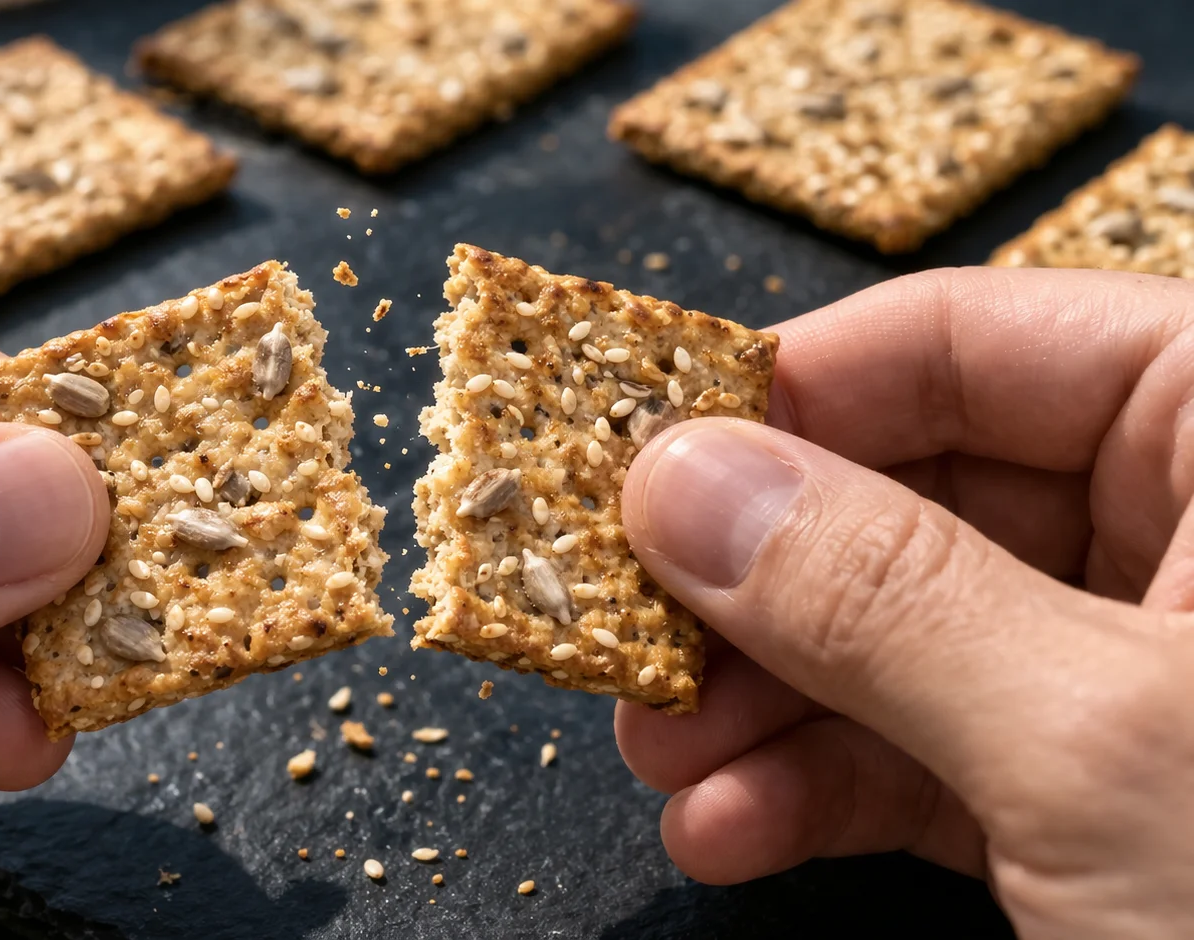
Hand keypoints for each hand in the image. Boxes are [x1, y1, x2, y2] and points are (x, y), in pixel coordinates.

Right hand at [616, 267, 1193, 937]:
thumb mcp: (1096, 748)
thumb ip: (879, 596)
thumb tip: (684, 479)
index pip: (972, 339)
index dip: (787, 397)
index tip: (637, 465)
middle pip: (908, 494)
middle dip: (753, 585)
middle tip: (627, 635)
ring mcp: (1139, 671)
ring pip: (897, 633)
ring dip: (761, 700)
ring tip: (662, 757)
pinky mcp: (1098, 791)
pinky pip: (925, 747)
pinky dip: (818, 786)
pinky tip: (733, 824)